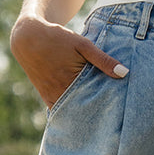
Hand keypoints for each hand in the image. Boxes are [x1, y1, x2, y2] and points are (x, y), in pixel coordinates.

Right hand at [10, 15, 127, 107]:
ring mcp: (51, 96)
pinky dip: (71, 110)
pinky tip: (82, 112)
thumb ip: (103, 60)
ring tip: (100, 116)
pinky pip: (60, 109)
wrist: (29, 37)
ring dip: (83, 112)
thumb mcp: (83, 45)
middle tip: (113, 117)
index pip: (94, 100)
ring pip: (71, 111)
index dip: (106, 104)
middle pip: (83, 108)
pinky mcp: (46, 96)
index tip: (119, 109)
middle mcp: (59, 92)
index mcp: (70, 80)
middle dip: (96, 111)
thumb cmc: (58, 39)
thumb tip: (125, 73)